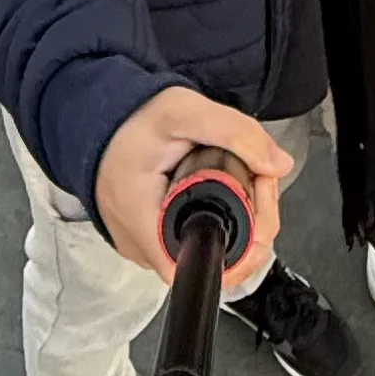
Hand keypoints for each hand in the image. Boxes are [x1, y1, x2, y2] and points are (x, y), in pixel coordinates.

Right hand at [95, 86, 295, 287]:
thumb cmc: (130, 119)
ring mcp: (145, 247)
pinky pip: (195, 241)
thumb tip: (279, 165)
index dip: (246, 244)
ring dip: (242, 222)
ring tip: (247, 179)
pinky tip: (227, 189)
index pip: (203, 264)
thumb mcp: (184, 111)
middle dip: (255, 223)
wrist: (95, 118)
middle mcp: (142, 246)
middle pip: (216, 261)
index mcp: (144, 223)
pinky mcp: (151, 239)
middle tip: (261, 179)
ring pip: (209, 252)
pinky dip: (221, 219)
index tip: (261, 201)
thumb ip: (234, 133)